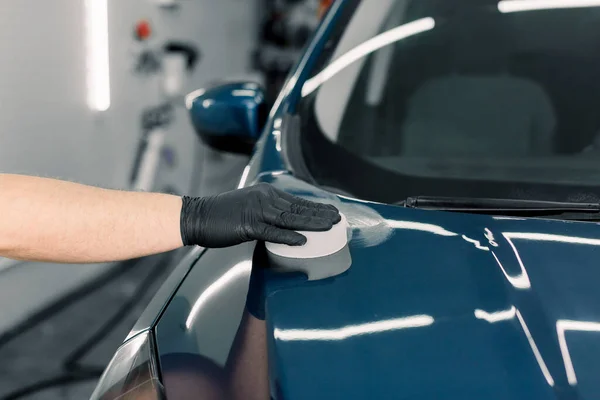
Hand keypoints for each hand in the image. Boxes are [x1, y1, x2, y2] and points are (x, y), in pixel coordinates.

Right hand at [180, 183, 340, 247]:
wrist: (196, 216)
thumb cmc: (222, 216)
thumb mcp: (248, 208)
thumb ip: (267, 213)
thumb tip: (285, 224)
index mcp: (266, 193)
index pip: (297, 202)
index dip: (316, 208)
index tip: (332, 212)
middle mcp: (264, 198)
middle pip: (298, 208)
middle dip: (320, 214)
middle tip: (339, 220)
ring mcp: (256, 211)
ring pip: (290, 219)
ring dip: (311, 223)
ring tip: (329, 227)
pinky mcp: (247, 225)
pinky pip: (272, 232)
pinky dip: (288, 237)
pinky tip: (303, 240)